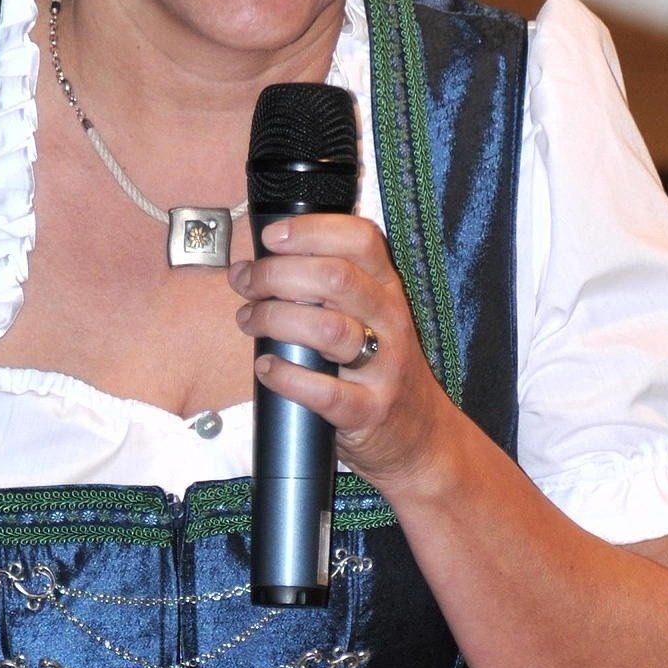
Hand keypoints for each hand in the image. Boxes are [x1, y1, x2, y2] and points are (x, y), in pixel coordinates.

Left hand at [231, 213, 456, 493]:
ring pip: (328, 329)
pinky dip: (287, 377)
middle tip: (247, 283)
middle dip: (277, 274)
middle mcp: (390, 321)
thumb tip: (254, 268)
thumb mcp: (369, 318)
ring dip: (275, 319)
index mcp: (387, 290)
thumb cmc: (378, 370)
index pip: (360, 239)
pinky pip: (325, 392)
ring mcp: (383, 367)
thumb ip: (325, 290)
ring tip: (249, 322)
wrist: (421, 437)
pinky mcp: (369, 411)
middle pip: (334, 278)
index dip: (311, 230)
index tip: (272, 237)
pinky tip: (267, 368)